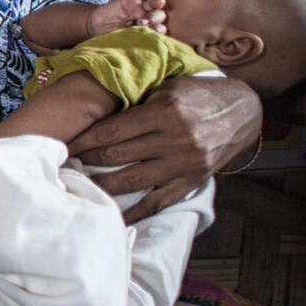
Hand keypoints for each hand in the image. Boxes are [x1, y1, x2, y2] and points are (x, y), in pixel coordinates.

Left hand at [68, 75, 261, 222]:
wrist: (241, 110)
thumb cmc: (195, 94)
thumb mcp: (166, 89)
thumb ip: (136, 104)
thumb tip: (97, 117)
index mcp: (163, 113)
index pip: (112, 130)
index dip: (84, 140)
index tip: (63, 145)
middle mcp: (174, 140)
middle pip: (118, 156)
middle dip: (86, 162)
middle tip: (63, 165)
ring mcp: (184, 164)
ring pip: (134, 180)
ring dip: (103, 186)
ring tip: (80, 187)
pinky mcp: (192, 181)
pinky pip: (159, 201)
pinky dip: (136, 211)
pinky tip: (116, 216)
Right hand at [90, 0, 166, 33]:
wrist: (97, 27)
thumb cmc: (110, 37)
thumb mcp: (122, 40)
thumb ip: (133, 40)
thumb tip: (144, 42)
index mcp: (147, 31)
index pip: (157, 30)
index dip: (159, 30)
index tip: (159, 31)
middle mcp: (146, 19)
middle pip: (157, 17)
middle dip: (158, 17)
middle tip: (156, 19)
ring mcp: (139, 9)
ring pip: (152, 4)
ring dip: (157, 3)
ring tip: (160, 1)